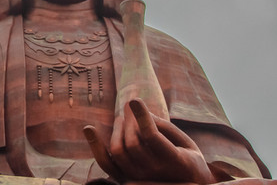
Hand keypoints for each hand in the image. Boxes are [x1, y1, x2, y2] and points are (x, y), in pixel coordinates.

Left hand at [84, 99, 216, 184]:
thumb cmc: (188, 158)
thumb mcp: (186, 142)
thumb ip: (165, 127)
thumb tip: (139, 112)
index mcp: (176, 162)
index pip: (152, 137)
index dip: (142, 117)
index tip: (134, 99)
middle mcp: (155, 173)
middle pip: (132, 142)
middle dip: (130, 120)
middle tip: (130, 108)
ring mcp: (139, 178)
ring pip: (118, 150)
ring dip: (117, 129)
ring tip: (122, 118)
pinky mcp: (125, 179)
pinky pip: (105, 163)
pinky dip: (95, 145)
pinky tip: (88, 128)